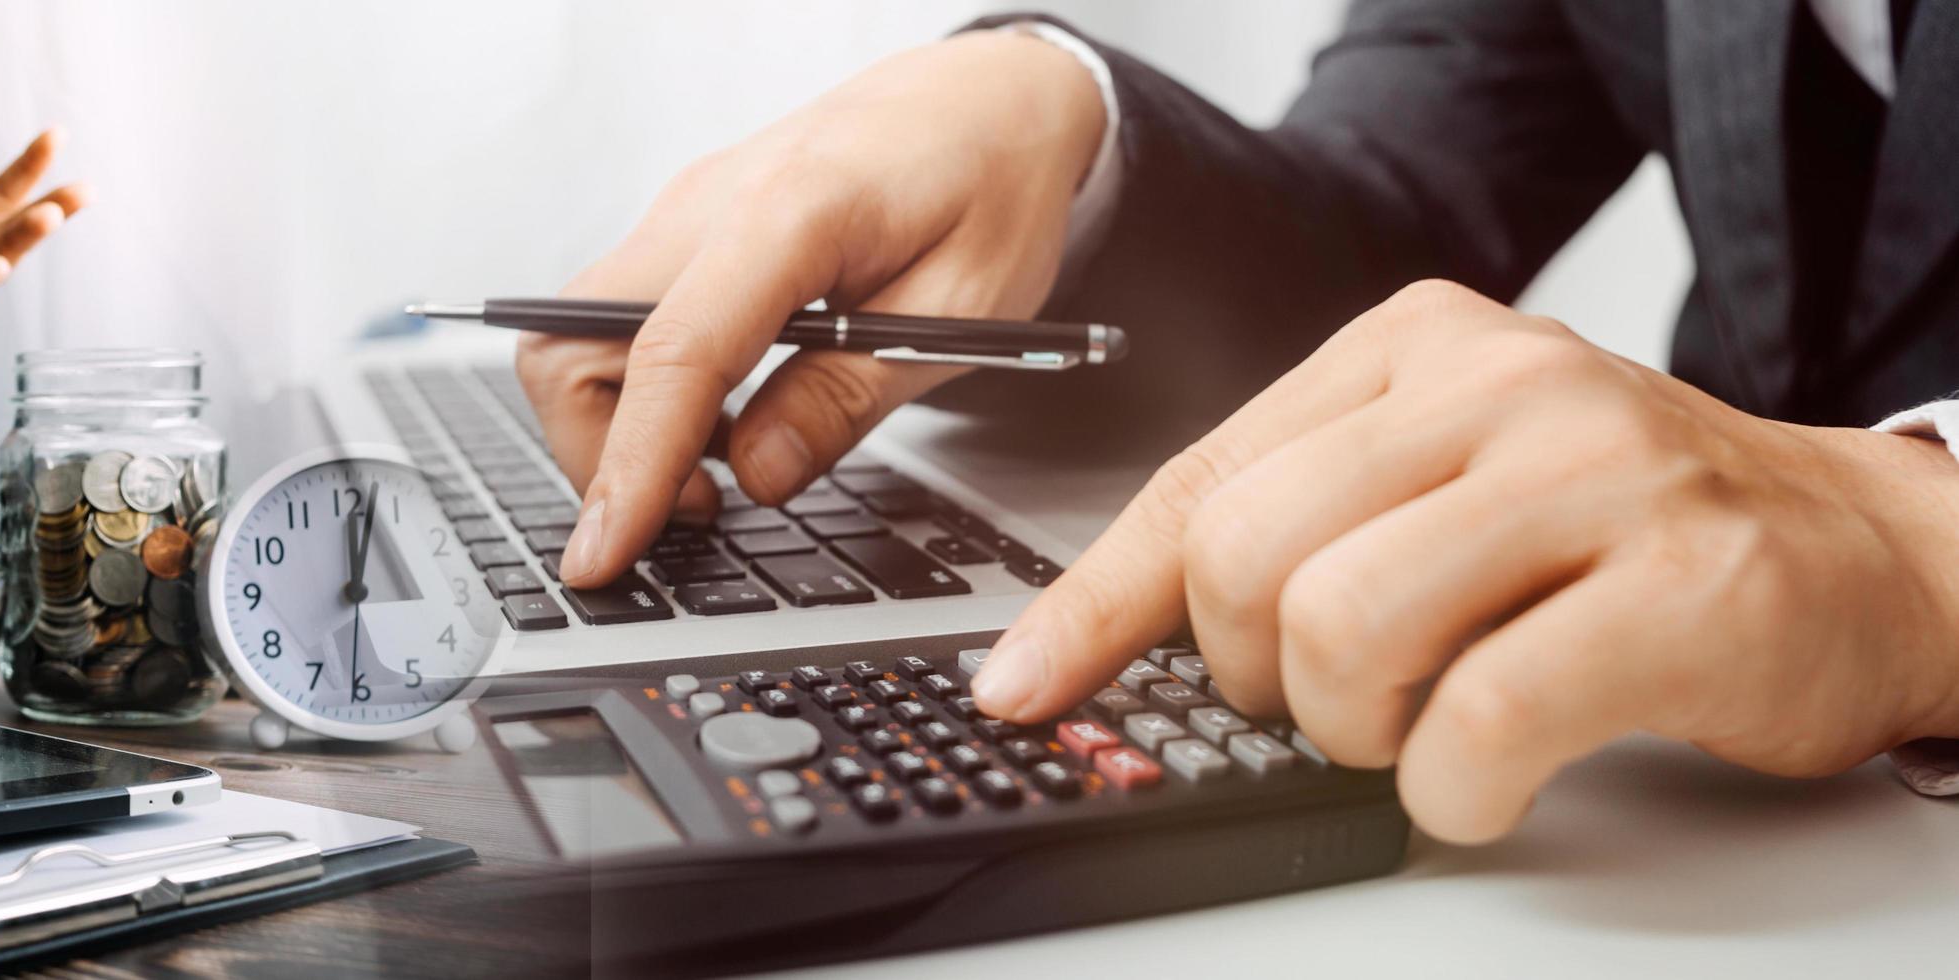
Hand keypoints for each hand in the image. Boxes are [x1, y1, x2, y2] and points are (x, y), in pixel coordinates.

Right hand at [519, 32, 1103, 586]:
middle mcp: (709, 202)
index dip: (628, 466)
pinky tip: (726, 416)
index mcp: (791, 211)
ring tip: (720, 466)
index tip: (603, 554)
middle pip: (570, 339)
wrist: (987, 94)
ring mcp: (684, 211)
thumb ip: (852, 396)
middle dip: (599, 451)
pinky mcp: (683, 229)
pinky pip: (618, 319)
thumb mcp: (967, 312)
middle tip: (696, 510)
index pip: (672, 351)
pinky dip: (646, 388)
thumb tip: (756, 476)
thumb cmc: (992, 182)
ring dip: (621, 423)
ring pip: (576, 333)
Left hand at [969, 280, 1958, 842]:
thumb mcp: (1446, 481)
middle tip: (1336, 705)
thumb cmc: (1632, 536)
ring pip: (1344, 629)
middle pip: (1249, 561)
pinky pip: (1485, 713)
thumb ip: (1299, 524)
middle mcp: (1497, 387)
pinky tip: (1487, 776)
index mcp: (1413, 350)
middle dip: (1259, 677)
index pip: (1199, 482)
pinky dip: (1455, 785)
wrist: (1867, 553)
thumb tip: (1106, 638)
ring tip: (1425, 730)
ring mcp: (1596, 473)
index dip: (1093, 606)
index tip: (1022, 686)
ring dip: (1358, 731)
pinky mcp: (1681, 584)